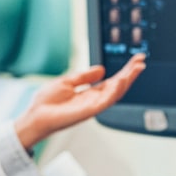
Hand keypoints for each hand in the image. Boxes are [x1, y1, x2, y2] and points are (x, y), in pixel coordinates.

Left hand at [13, 53, 145, 149]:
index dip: (124, 70)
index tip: (135, 59)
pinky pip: (105, 101)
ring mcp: (92, 106)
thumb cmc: (46, 102)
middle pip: (117, 86)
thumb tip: (101, 69)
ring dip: (127, 81)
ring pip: (115, 93)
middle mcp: (94, 100)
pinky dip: (114, 91)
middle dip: (130, 74)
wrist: (35, 116)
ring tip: (136, 68)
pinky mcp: (88, 112)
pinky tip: (121, 80)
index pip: (112, 81)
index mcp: (89, 93)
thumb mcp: (67, 81)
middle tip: (141, 61)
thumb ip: (84, 76)